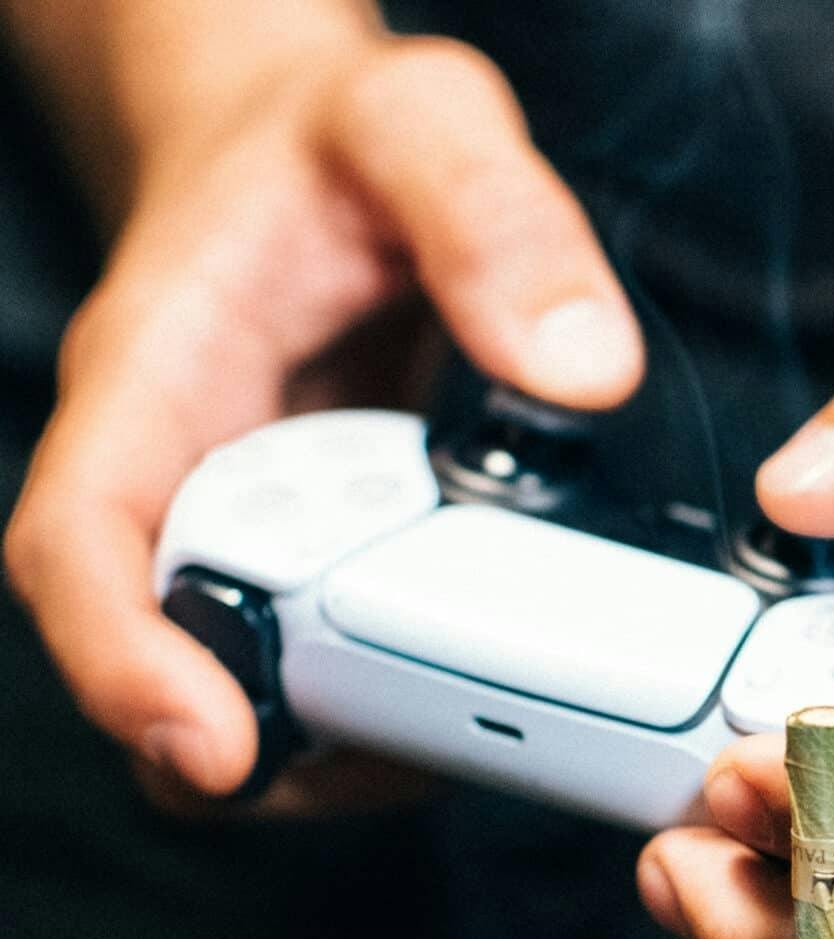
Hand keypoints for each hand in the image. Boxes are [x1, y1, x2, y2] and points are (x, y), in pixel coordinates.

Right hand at [3, 33, 642, 809]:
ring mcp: (257, 540)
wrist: (328, 156)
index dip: (127, 664)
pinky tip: (520, 682)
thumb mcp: (423, 125)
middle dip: (283, 743)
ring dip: (365, 743)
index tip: (214, 749)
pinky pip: (347, 676)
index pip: (83, 544)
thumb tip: (582, 371)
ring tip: (496, 720)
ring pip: (262, 700)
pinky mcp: (333, 570)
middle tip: (434, 744)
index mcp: (155, 381)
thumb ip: (495, 218)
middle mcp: (184, 482)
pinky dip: (420, 705)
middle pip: (173, 665)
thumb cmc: (343, 145)